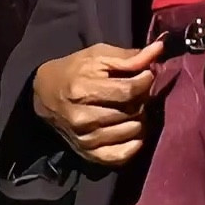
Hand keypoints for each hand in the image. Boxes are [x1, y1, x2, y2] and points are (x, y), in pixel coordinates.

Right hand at [33, 38, 164, 168]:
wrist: (44, 96)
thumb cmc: (74, 72)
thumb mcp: (97, 56)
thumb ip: (129, 57)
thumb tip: (159, 49)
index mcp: (82, 91)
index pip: (129, 91)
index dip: (145, 81)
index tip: (145, 76)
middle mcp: (83, 119)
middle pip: (133, 111)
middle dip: (141, 99)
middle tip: (135, 92)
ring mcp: (86, 139)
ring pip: (133, 131)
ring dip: (139, 119)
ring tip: (130, 108)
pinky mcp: (90, 155)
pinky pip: (125, 154)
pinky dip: (134, 142)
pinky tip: (129, 128)